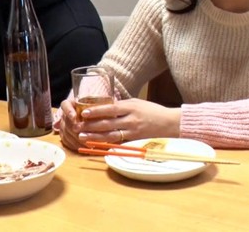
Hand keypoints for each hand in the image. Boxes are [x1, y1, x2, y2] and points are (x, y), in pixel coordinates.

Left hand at [58, 98, 180, 150]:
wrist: (171, 123)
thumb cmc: (152, 111)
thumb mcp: (136, 102)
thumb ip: (121, 105)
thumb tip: (104, 105)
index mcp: (130, 107)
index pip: (110, 109)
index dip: (96, 111)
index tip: (83, 112)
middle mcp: (130, 120)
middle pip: (107, 123)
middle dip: (90, 126)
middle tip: (77, 127)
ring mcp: (133, 132)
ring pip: (111, 135)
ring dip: (95, 137)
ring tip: (82, 138)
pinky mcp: (135, 141)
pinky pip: (118, 143)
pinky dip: (106, 144)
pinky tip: (96, 145)